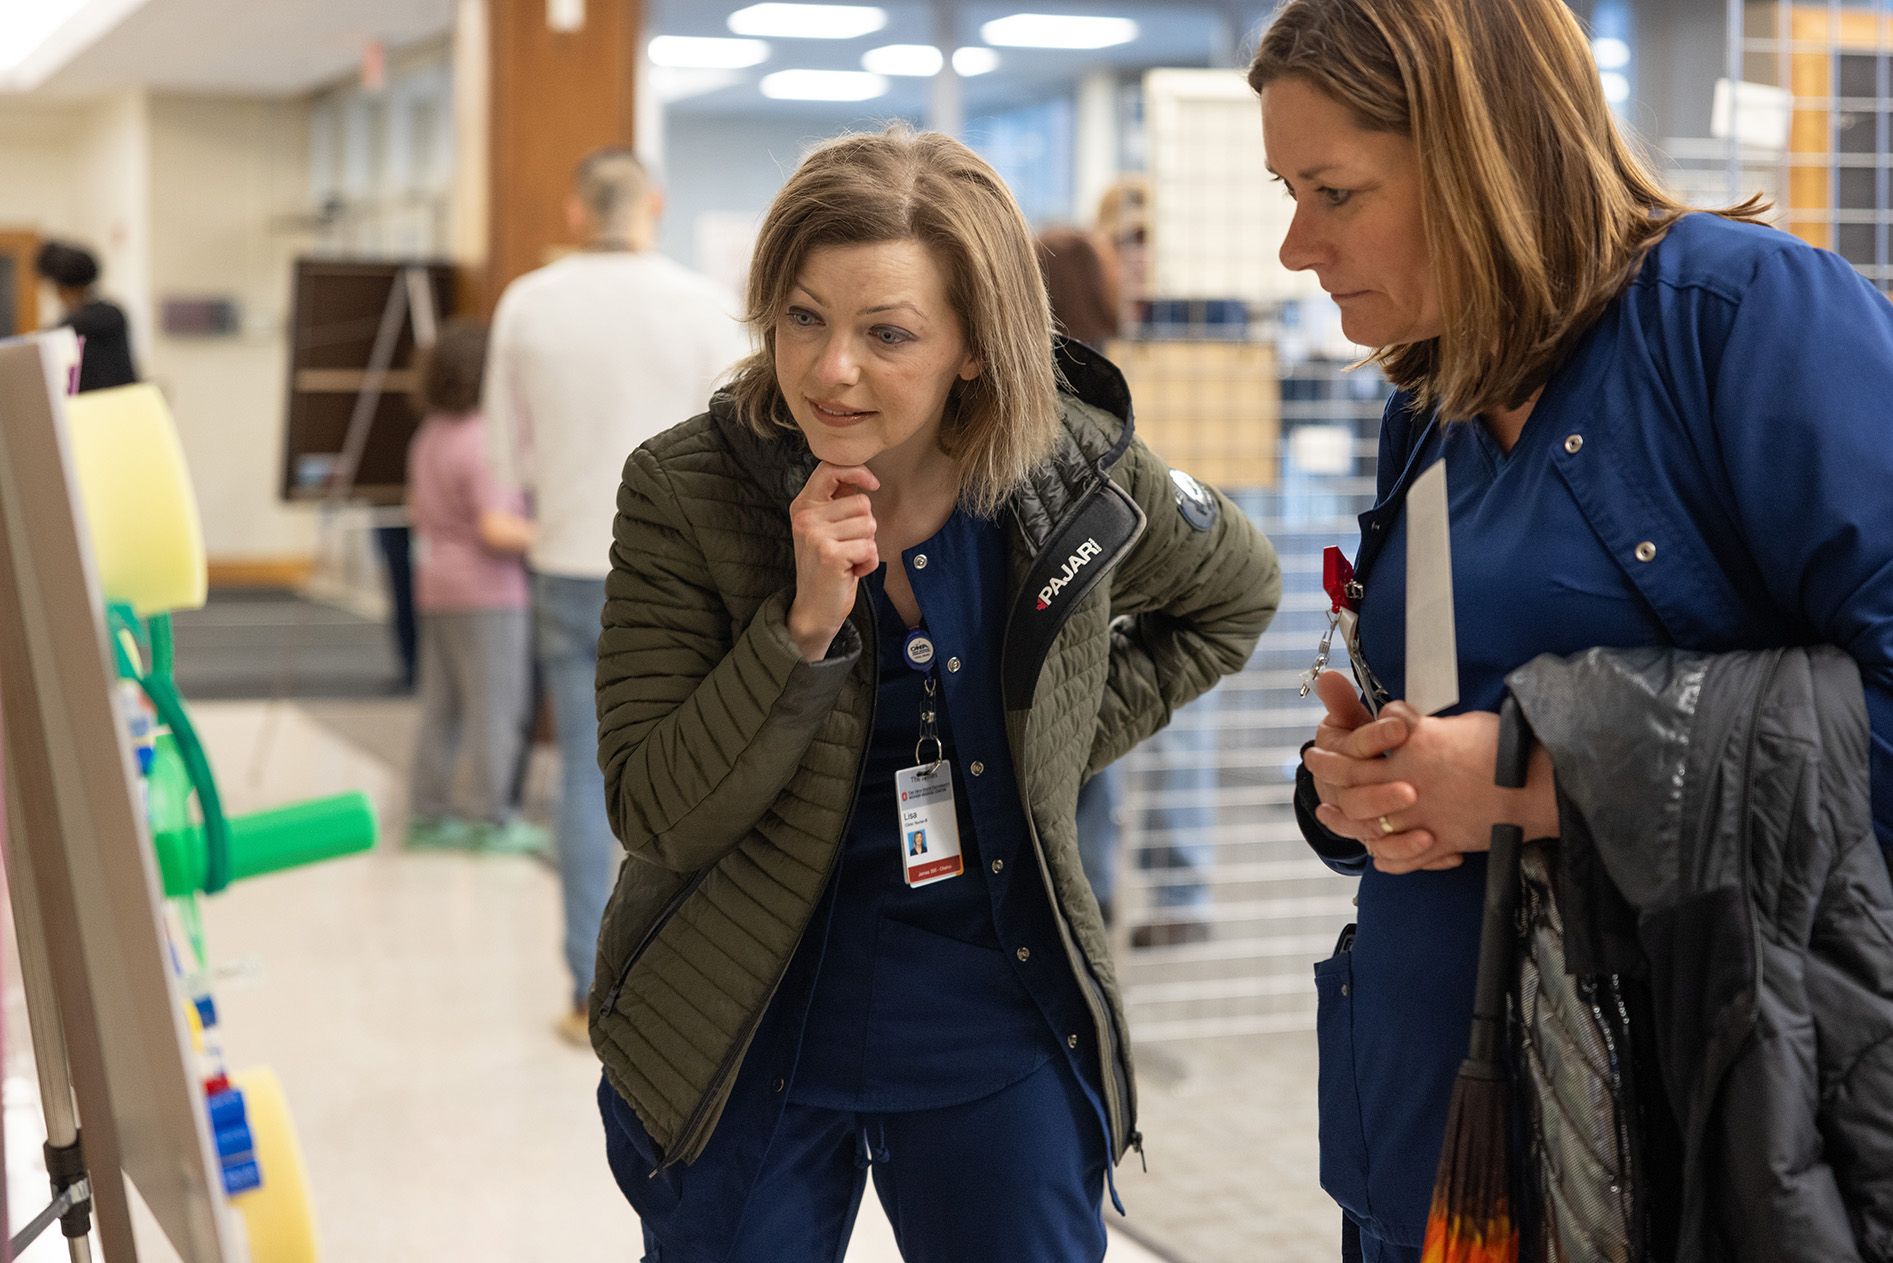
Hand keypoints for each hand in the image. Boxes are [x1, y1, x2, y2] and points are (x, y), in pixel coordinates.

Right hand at [787, 462, 880, 661]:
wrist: (813, 609)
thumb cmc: (826, 568)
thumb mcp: (825, 528)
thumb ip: (838, 502)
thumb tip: (863, 476)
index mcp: (803, 505)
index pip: (830, 468)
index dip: (857, 471)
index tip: (873, 484)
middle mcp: (805, 517)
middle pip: (862, 502)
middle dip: (866, 527)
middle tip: (848, 547)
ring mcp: (816, 535)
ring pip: (870, 525)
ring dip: (868, 546)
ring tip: (849, 560)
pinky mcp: (830, 554)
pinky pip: (870, 547)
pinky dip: (869, 563)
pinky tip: (852, 572)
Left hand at [1306, 694, 1557, 874]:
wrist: (1539, 784)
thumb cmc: (1505, 745)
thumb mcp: (1457, 724)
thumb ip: (1422, 724)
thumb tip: (1401, 719)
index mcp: (1414, 746)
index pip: (1361, 744)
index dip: (1338, 744)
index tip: (1322, 741)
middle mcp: (1410, 782)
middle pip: (1353, 780)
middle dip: (1328, 771)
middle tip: (1312, 763)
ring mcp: (1423, 816)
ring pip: (1369, 822)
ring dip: (1344, 819)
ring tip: (1328, 812)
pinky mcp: (1441, 842)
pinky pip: (1403, 856)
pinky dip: (1386, 855)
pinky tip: (1375, 851)